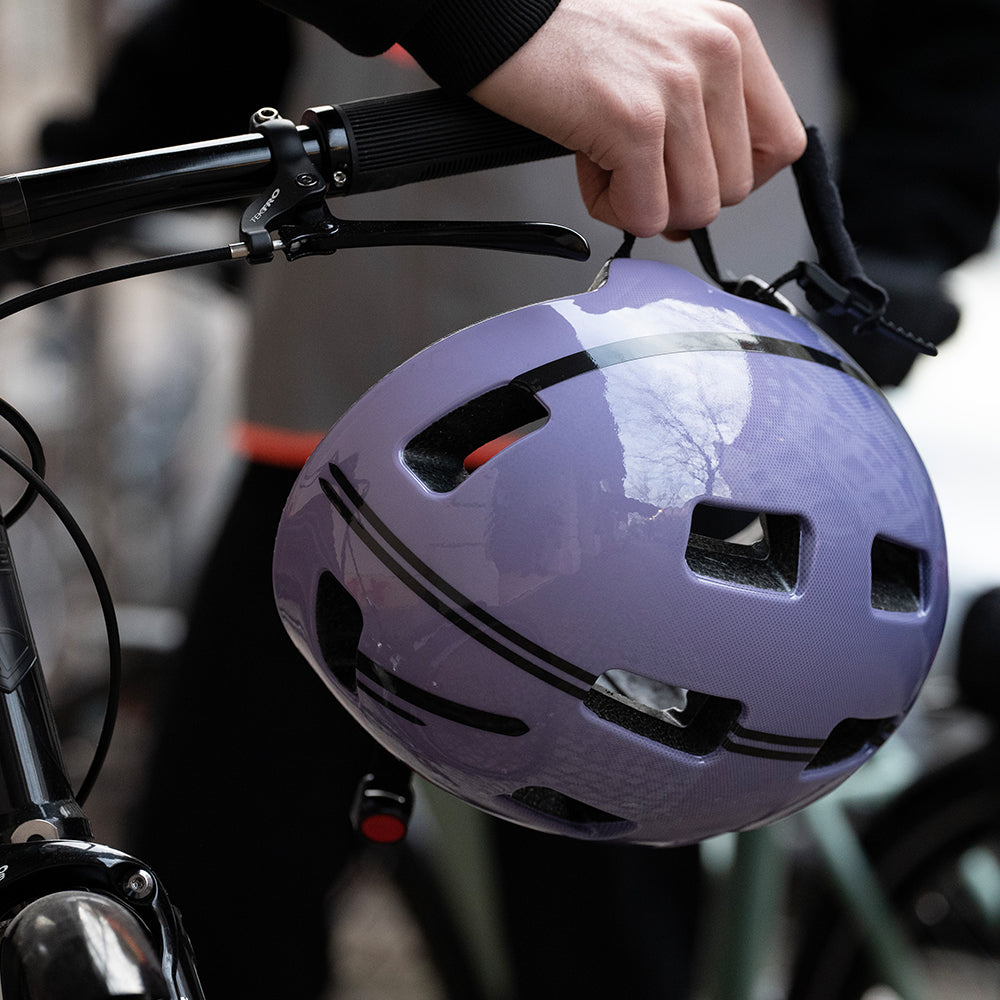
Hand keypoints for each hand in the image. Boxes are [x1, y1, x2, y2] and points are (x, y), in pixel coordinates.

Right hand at [470, 0, 806, 238]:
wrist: (502, 20)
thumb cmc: (572, 44)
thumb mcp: (663, 59)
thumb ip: (702, 116)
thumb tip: (700, 205)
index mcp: (732, 38)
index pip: (782, 146)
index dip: (736, 178)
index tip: (692, 173)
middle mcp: (715, 55)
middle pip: (735, 191)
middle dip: (680, 197)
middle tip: (633, 167)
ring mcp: (677, 88)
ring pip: (694, 210)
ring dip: (644, 205)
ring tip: (607, 160)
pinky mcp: (635, 122)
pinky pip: (646, 215)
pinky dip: (611, 207)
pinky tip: (588, 165)